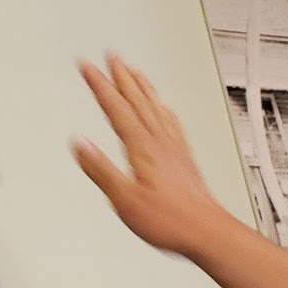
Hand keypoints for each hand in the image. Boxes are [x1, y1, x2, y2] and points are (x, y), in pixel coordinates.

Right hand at [74, 55, 234, 257]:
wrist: (207, 232)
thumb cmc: (170, 219)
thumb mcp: (124, 199)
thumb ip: (100, 169)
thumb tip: (80, 143)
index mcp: (142, 147)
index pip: (116, 108)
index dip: (100, 85)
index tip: (87, 67)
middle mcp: (160, 142)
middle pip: (137, 100)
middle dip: (122, 76)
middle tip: (111, 55)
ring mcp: (174, 148)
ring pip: (155, 107)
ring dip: (142, 86)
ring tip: (134, 70)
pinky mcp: (184, 158)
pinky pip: (171, 122)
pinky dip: (162, 107)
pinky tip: (164, 107)